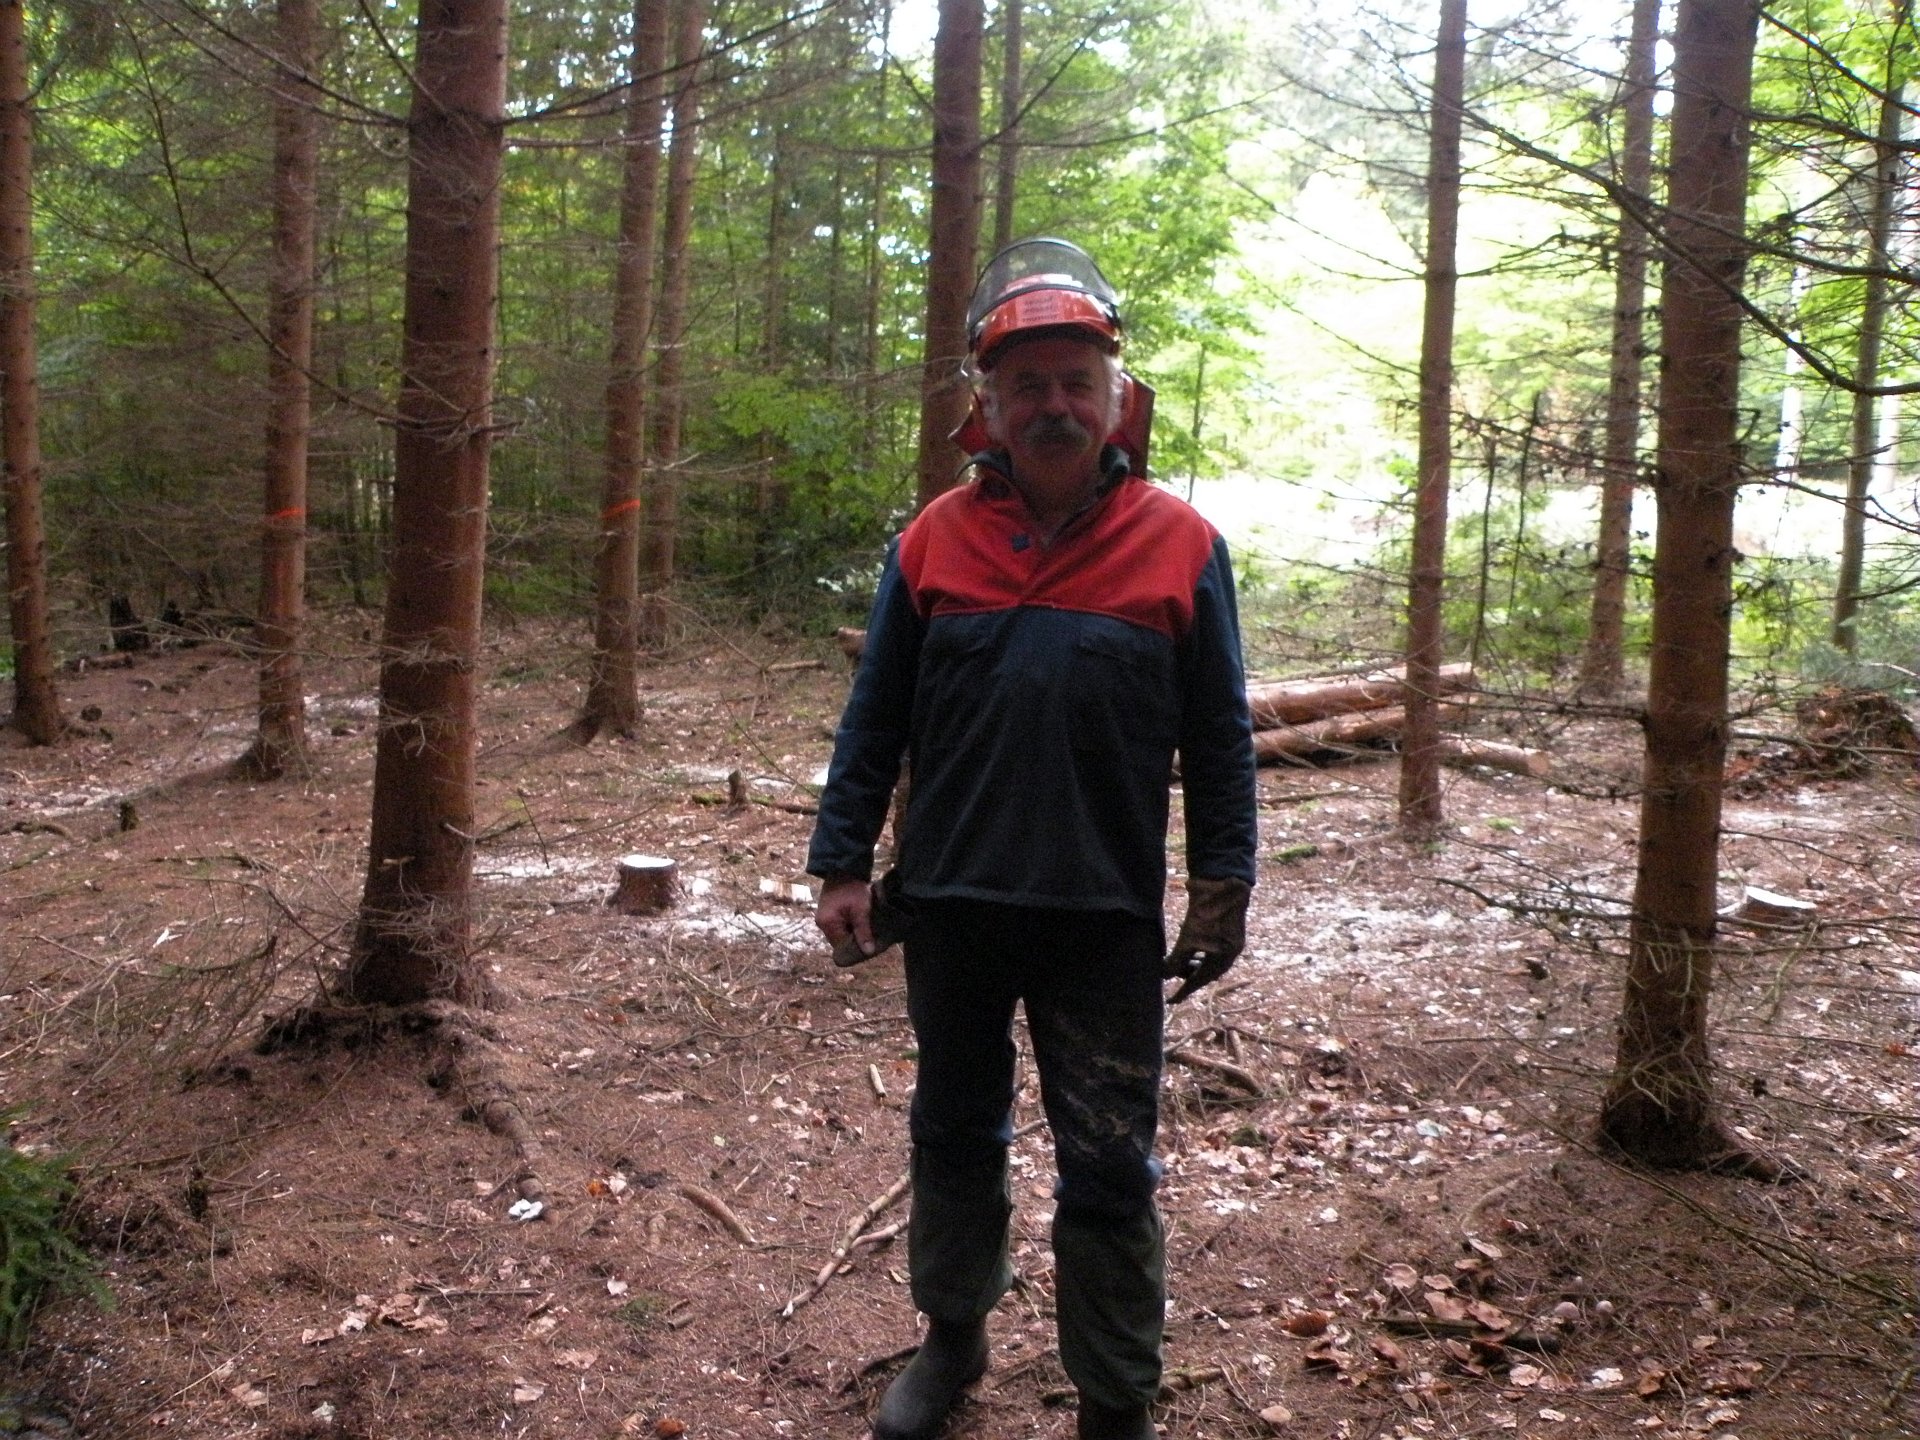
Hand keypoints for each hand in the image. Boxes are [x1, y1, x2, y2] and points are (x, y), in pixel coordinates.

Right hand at [816, 875, 874, 962]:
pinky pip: (839, 926)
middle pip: (840, 941)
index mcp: (827, 924)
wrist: (844, 868)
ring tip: (866, 927)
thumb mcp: (861, 910)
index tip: (871, 945)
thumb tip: (868, 952)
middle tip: (871, 936)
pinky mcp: (827, 913)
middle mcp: (821, 924)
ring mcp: (823, 919)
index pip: (842, 947)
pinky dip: (849, 925)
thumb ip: (863, 932)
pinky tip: (859, 921)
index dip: (856, 948)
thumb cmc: (852, 888)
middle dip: (855, 940)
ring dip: (852, 932)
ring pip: (840, 933)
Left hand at [1163, 876, 1250, 1001]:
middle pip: (1207, 972)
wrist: (1224, 881)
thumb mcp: (1188, 937)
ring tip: (1180, 958)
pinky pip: (1214, 948)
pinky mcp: (1230, 929)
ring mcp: (1232, 941)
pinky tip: (1190, 943)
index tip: (1171, 1001)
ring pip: (1210, 960)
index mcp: (1224, 957)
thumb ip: (1177, 959)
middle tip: (1172, 972)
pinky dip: (1200, 950)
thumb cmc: (1206, 910)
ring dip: (1193, 961)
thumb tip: (1164, 975)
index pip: (1200, 981)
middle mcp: (1232, 952)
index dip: (1184, 991)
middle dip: (1188, 974)